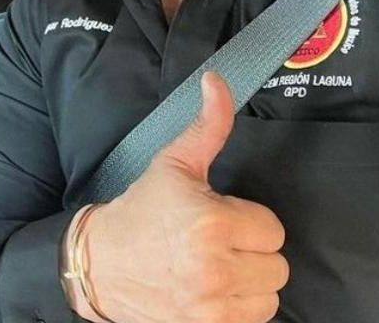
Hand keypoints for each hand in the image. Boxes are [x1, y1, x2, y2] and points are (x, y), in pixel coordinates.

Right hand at [75, 72, 288, 322]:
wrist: (101, 264)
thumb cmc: (142, 209)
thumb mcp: (175, 161)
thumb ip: (209, 123)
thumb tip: (218, 80)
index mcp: (211, 223)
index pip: (273, 228)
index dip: (251, 220)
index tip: (225, 216)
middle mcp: (213, 269)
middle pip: (277, 264)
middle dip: (254, 251)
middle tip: (224, 241)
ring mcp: (209, 307)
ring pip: (270, 295)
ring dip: (252, 282)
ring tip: (223, 265)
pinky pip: (253, 321)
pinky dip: (242, 308)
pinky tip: (219, 290)